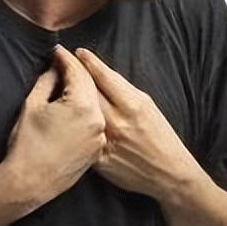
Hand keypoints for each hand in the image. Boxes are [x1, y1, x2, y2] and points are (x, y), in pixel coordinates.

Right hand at [3, 45, 105, 203]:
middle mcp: (98, 120)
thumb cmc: (26, 144)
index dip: (67, 59)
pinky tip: (77, 105)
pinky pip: (97, 121)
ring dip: (86, 90)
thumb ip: (47, 81)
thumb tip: (55, 69)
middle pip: (92, 87)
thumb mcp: (32, 105)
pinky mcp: (98, 148)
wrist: (29, 182)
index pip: (79, 73)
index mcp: (83, 106)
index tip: (58, 52)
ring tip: (71, 80)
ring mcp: (101, 135)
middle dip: (79, 72)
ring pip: (97, 104)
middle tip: (66, 61)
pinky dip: (89, 110)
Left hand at [74, 48, 193, 199]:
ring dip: (68, 100)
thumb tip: (103, 76)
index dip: (88, 62)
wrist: (166, 172)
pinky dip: (71, 127)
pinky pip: (79, 138)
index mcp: (133, 105)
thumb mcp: (149, 107)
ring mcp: (105, 141)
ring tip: (60, 90)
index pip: (105, 77)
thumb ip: (125, 92)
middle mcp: (117, 121)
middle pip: (87, 92)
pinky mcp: (98, 159)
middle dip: (73, 76)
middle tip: (61, 64)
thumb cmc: (160, 136)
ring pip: (79, 114)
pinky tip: (64, 121)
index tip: (77, 52)